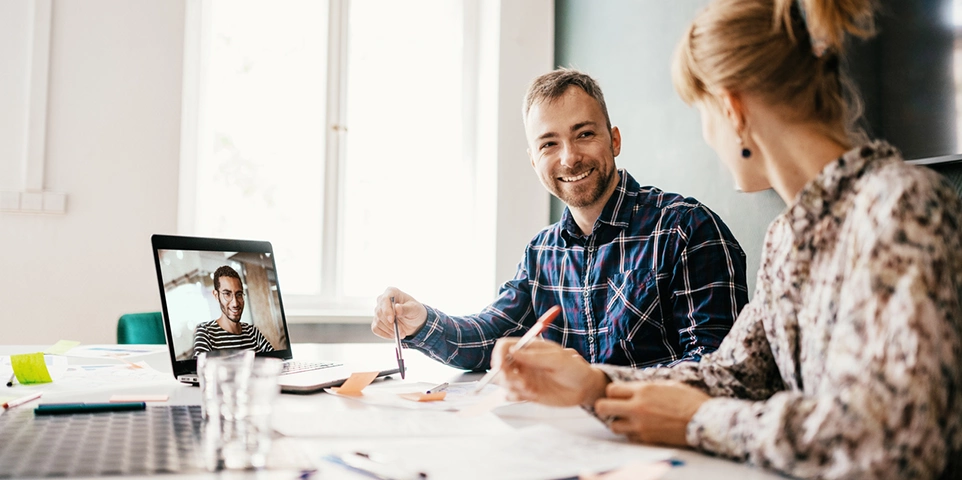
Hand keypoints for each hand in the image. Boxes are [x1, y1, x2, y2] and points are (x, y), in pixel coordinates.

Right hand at [371, 288, 427, 339]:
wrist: (414, 321)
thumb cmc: (415, 311)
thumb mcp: (415, 309)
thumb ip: (406, 308)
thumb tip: (396, 308)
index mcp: (392, 292)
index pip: (384, 299)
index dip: (387, 310)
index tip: (392, 320)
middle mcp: (382, 300)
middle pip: (379, 312)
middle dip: (391, 325)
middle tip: (402, 332)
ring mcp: (378, 311)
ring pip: (378, 322)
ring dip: (390, 331)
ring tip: (402, 333)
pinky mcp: (377, 321)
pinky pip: (376, 329)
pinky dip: (385, 334)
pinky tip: (394, 334)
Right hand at [493, 338, 609, 406]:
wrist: (583, 388)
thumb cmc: (574, 368)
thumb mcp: (558, 360)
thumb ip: (535, 357)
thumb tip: (513, 352)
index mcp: (528, 348)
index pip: (504, 346)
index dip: (498, 355)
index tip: (500, 366)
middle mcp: (522, 362)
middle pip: (499, 365)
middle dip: (504, 375)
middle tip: (521, 383)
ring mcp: (523, 377)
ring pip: (503, 382)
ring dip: (512, 387)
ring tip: (530, 389)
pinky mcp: (525, 392)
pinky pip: (510, 395)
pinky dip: (515, 396)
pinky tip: (530, 395)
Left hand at [594, 381, 709, 446]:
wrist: (704, 421)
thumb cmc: (690, 400)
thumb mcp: (667, 384)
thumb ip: (647, 387)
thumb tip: (634, 388)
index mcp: (643, 390)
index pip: (611, 390)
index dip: (612, 392)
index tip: (618, 395)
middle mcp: (638, 407)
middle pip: (603, 407)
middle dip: (605, 407)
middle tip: (612, 408)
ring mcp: (641, 425)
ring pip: (613, 426)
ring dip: (618, 422)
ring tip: (629, 420)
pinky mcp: (647, 439)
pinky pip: (629, 437)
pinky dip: (632, 433)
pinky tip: (642, 428)